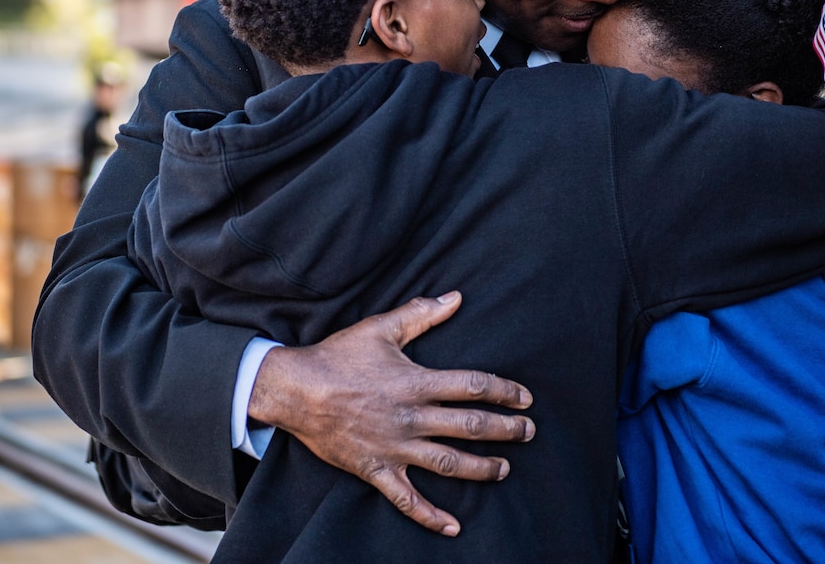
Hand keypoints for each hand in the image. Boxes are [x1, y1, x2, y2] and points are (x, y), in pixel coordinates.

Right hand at [246, 291, 533, 536]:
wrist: (295, 390)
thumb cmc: (337, 356)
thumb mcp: (380, 328)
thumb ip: (421, 314)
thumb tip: (457, 296)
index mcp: (415, 382)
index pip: (472, 387)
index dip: (504, 392)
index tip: (525, 398)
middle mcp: (411, 417)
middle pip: (470, 427)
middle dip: (506, 430)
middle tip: (529, 432)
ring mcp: (395, 447)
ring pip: (449, 464)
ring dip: (482, 469)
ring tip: (505, 468)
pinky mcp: (376, 469)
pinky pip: (407, 499)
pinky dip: (430, 516)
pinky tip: (454, 527)